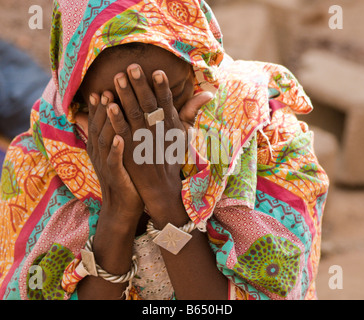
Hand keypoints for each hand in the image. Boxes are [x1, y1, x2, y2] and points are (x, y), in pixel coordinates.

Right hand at [87, 91, 143, 224]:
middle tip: (111, 86)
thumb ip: (117, 138)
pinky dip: (115, 149)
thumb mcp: (118, 157)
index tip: (106, 87)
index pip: (100, 122)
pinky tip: (120, 137)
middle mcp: (101, 154)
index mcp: (103, 148)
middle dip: (105, 105)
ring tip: (112, 104)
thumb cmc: (125, 178)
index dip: (101, 105)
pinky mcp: (116, 176)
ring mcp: (107, 164)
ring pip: (105, 139)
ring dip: (108, 121)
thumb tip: (120, 123)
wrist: (122, 208)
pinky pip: (114, 161)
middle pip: (101, 125)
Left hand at [107, 64, 211, 222]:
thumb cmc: (172, 156)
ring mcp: (143, 141)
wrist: (161, 186)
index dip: (162, 88)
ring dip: (126, 96)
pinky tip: (109, 105)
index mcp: (172, 126)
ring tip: (118, 78)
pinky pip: (123, 132)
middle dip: (140, 86)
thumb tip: (209, 93)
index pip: (167, 103)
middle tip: (131, 66)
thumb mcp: (184, 134)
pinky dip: (116, 118)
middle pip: (149, 105)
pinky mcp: (130, 150)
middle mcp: (158, 132)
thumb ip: (192, 110)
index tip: (157, 71)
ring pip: (135, 115)